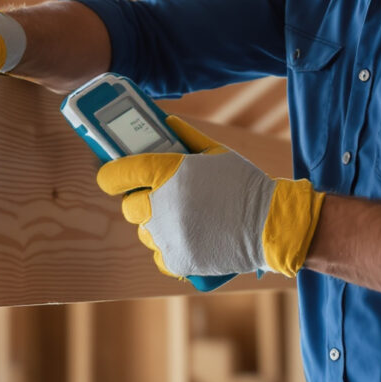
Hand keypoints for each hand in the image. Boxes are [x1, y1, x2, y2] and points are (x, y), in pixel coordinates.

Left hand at [96, 116, 323, 277]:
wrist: (270, 225)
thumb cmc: (244, 185)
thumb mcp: (218, 152)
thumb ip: (187, 137)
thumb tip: (166, 121)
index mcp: (168, 173)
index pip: (118, 174)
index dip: (110, 175)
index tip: (112, 177)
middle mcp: (161, 205)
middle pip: (128, 206)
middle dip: (140, 201)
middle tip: (161, 199)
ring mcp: (168, 235)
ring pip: (143, 232)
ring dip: (156, 226)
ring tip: (183, 221)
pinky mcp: (176, 260)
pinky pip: (157, 255)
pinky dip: (169, 249)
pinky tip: (187, 240)